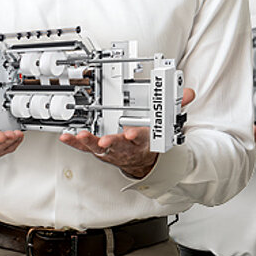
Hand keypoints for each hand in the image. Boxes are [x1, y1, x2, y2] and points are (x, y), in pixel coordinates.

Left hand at [59, 87, 195, 177]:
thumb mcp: (167, 125)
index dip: (137, 135)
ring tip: (82, 136)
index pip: (143, 137)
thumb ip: (176, 107)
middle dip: (112, 143)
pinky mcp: (100, 151)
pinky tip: (67, 137)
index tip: (131, 133)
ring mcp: (113, 150)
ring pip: (101, 148)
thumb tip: (188, 93)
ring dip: (90, 143)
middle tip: (104, 141)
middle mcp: (128, 147)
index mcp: (145, 140)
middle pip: (120, 146)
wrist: (144, 161)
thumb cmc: (150, 140)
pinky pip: (86, 148)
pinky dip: (76, 143)